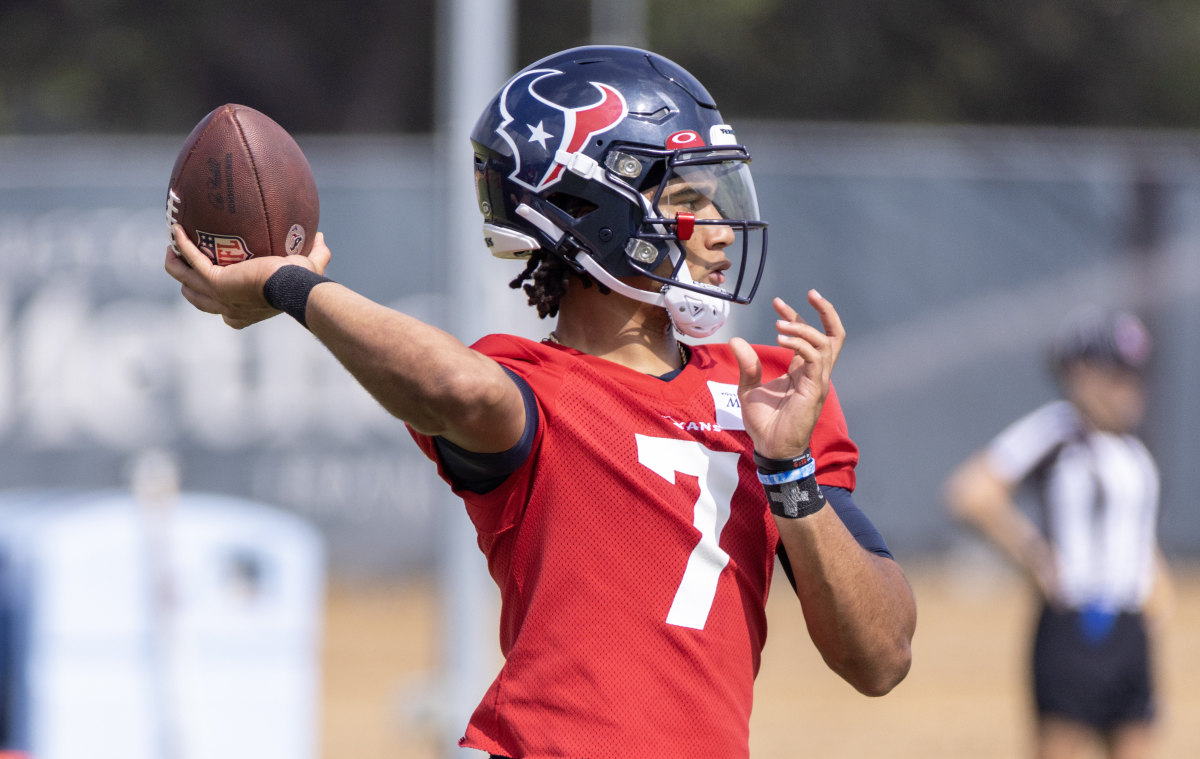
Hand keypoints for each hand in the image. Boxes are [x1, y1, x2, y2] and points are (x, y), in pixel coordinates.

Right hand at [164, 224, 331, 328]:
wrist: (293, 287)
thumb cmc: (302, 284)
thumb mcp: (309, 268)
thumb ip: (317, 254)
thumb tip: (320, 236)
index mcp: (244, 312)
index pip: (225, 312)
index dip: (216, 299)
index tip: (216, 282)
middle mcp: (227, 308)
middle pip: (198, 299)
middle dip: (188, 283)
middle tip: (184, 264)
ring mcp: (218, 296)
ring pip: (186, 281)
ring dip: (176, 265)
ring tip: (172, 248)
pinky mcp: (215, 281)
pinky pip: (192, 260)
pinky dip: (184, 245)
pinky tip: (178, 229)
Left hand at [729, 290, 843, 459]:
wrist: (769, 447)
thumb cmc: (763, 423)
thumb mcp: (748, 387)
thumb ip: (747, 364)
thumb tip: (736, 340)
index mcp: (802, 371)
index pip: (809, 336)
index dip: (797, 316)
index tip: (778, 302)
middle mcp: (814, 373)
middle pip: (834, 336)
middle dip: (826, 312)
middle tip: (810, 294)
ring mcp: (817, 380)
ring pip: (825, 343)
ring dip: (804, 328)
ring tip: (780, 323)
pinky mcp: (814, 389)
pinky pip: (815, 358)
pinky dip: (800, 343)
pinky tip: (781, 338)